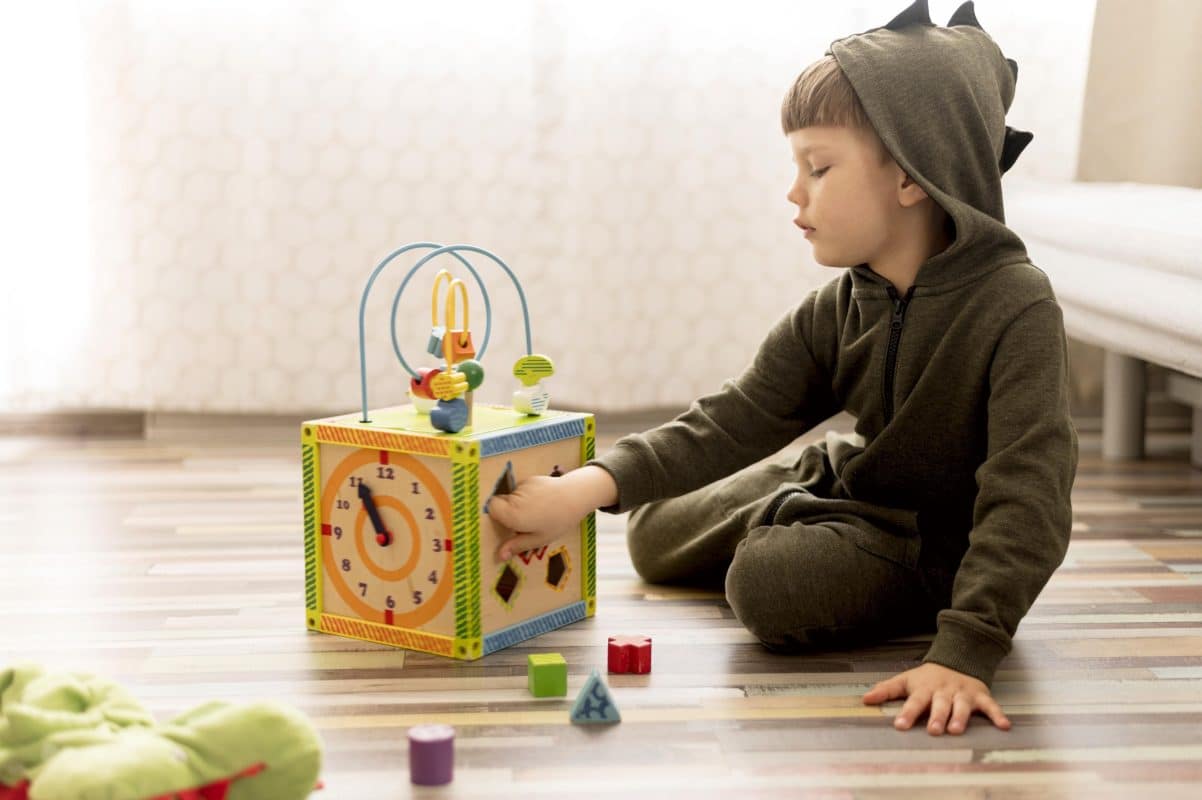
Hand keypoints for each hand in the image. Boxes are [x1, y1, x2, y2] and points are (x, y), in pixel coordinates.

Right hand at [487, 467, 614, 559]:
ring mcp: (522, 486)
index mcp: (513, 514)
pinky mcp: (530, 479)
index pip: (491, 508)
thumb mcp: (538, 539)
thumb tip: (499, 556)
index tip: (506, 523)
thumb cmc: (558, 521)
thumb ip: (516, 545)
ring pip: (511, 496)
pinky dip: (526, 496)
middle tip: (524, 522)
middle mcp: (514, 498)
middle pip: (499, 502)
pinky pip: (521, 490)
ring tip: (537, 512)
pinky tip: (541, 502)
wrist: (576, 496)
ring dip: (518, 504)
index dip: (496, 515)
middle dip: (507, 512)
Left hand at [861, 662, 1010, 734]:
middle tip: (933, 730)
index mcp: (925, 689)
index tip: (899, 726)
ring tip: (956, 730)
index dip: (907, 713)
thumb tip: (864, 699)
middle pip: (940, 704)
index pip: (914, 701)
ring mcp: (963, 693)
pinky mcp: (980, 695)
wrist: (958, 659)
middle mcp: (944, 691)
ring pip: (962, 705)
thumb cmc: (927, 678)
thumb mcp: (906, 680)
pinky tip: (1004, 726)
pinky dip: (998, 715)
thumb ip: (886, 690)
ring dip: (960, 717)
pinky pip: (991, 705)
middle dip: (936, 717)